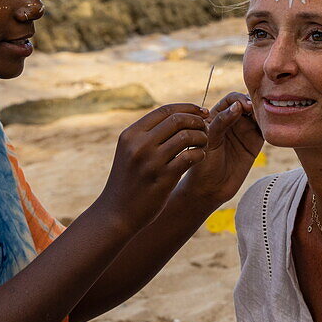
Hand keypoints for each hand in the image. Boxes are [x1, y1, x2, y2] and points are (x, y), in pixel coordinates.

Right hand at [97, 104, 209, 231]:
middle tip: (206, 127)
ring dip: (201, 137)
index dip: (187, 108)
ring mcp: (151, 161)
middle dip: (197, 120)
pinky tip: (200, 157)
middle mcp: (139, 145)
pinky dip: (199, 154)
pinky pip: (189, 157)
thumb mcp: (129, 152)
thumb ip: (147, 135)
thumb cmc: (128, 181)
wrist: (116, 213)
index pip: (164, 110)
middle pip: (177, 120)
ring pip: (186, 136)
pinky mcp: (163, 178)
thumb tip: (176, 117)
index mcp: (131, 134)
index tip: (201, 112)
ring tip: (204, 143)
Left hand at [178, 91, 262, 207]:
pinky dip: (269, 125)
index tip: (243, 106)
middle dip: (254, 103)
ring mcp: (244, 131)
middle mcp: (232, 121)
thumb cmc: (203, 163)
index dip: (238, 99)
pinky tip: (269, 127)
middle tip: (256, 111)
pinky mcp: (255, 143)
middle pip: (247, 104)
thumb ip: (221, 121)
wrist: (210, 189)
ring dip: (263, 113)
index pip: (231, 99)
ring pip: (258, 115)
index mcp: (217, 115)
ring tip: (264, 119)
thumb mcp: (209, 140)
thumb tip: (238, 105)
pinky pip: (265, 129)